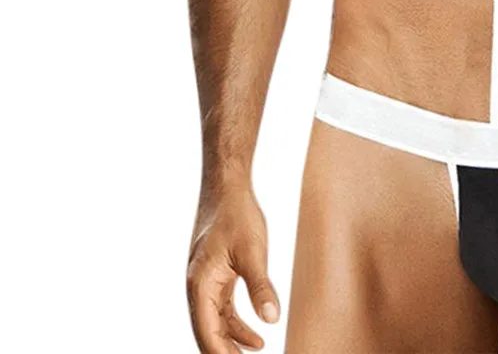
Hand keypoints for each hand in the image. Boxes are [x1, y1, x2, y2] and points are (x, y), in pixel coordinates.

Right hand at [187, 185, 279, 352]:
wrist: (227, 187)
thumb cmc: (237, 215)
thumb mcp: (253, 251)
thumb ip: (261, 286)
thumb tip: (272, 319)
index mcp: (200, 285)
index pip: (208, 333)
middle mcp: (197, 287)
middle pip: (208, 333)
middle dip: (226, 353)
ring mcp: (205, 282)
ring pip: (216, 323)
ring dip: (233, 340)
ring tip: (258, 351)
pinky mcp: (215, 275)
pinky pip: (222, 308)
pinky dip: (236, 324)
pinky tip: (256, 333)